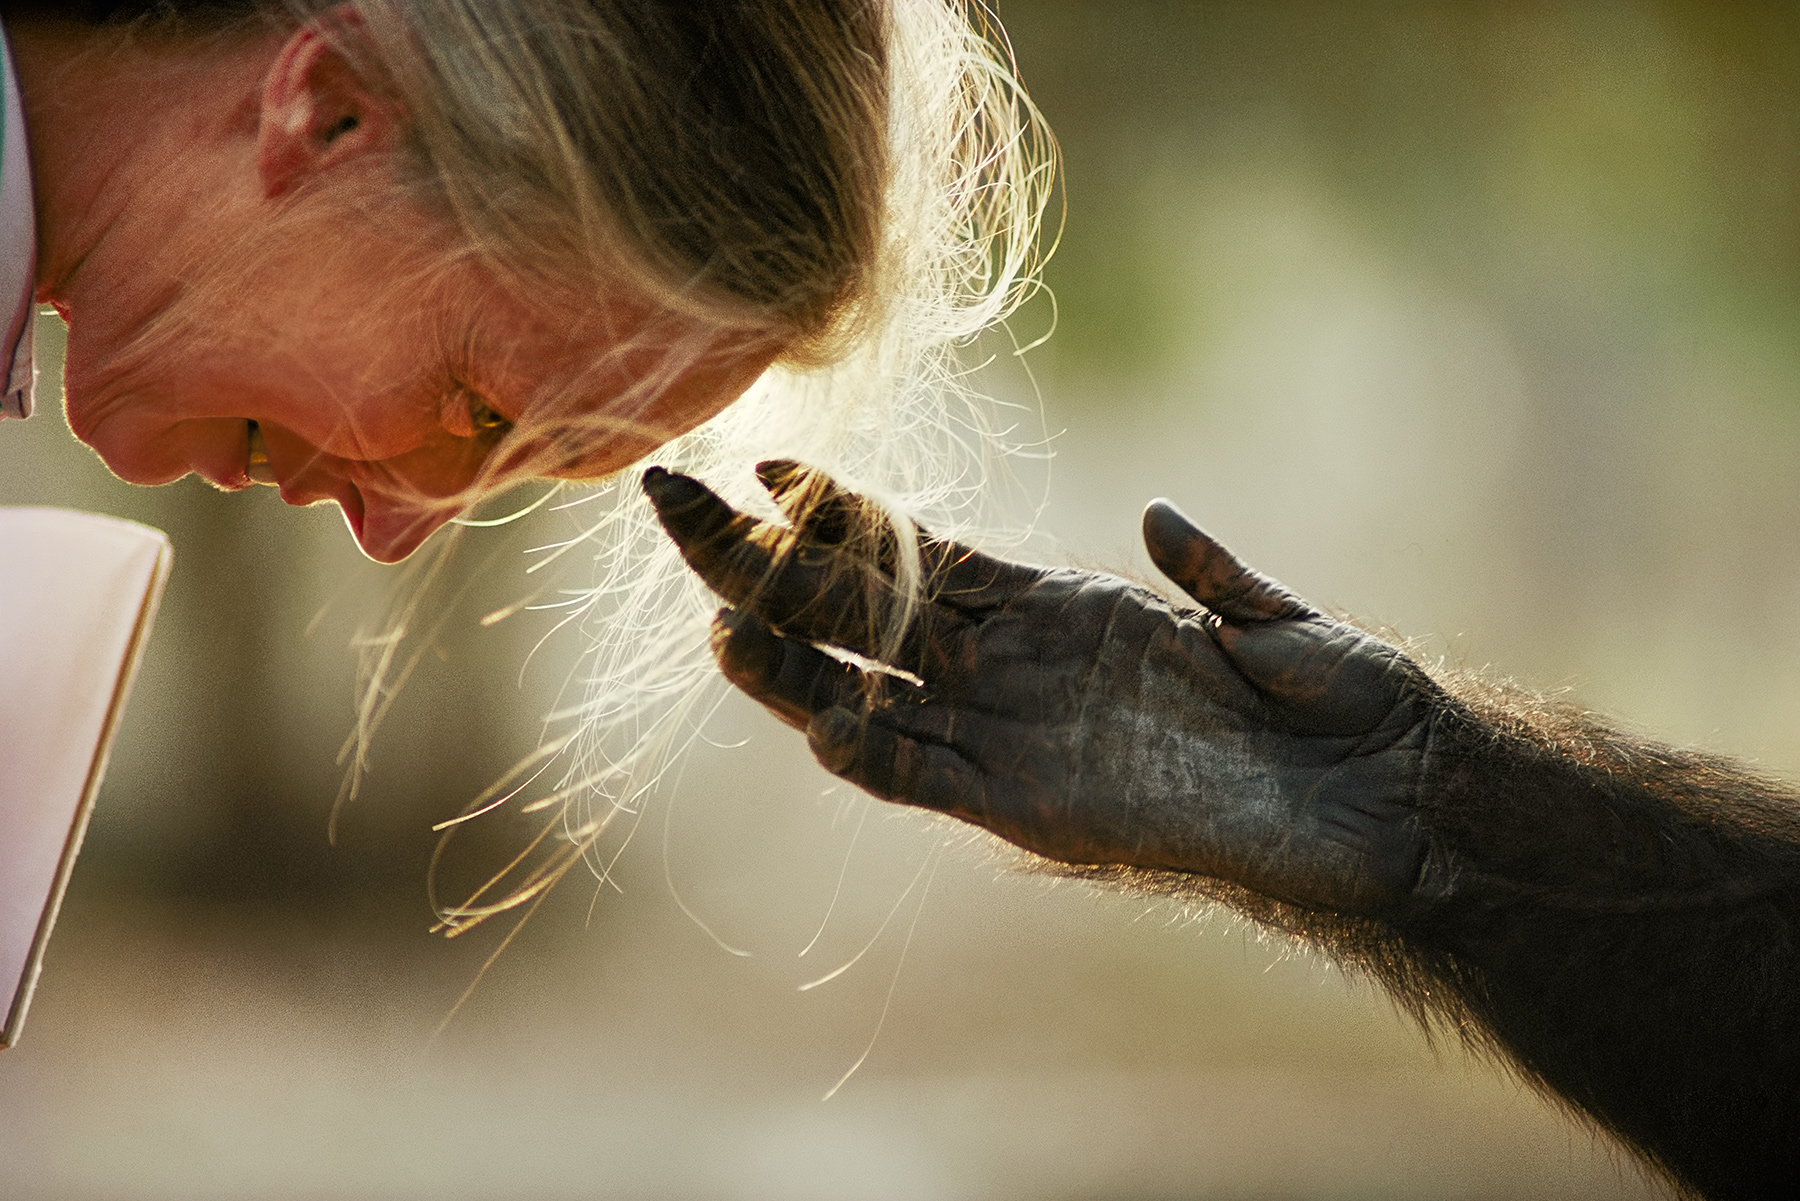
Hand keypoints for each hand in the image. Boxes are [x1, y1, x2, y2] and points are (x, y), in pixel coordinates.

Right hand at [643, 462, 1440, 915]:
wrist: (1382, 805)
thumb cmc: (1337, 704)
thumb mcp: (1266, 620)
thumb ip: (1207, 572)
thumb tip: (1154, 517)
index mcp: (1055, 607)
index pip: (916, 550)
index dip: (838, 510)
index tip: (765, 462)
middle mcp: (1012, 668)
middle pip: (859, 608)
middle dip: (763, 560)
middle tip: (674, 503)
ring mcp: (1014, 736)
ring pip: (869, 693)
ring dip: (793, 665)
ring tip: (715, 623)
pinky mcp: (1031, 807)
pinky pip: (928, 779)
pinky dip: (874, 753)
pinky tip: (820, 723)